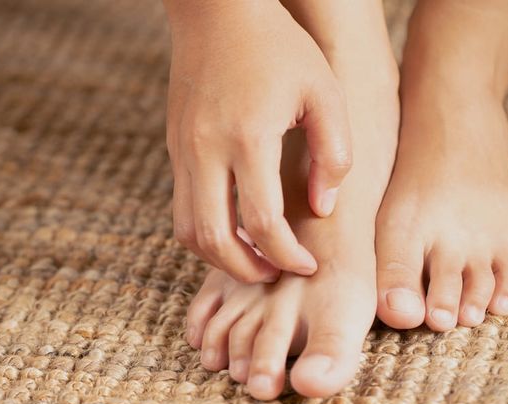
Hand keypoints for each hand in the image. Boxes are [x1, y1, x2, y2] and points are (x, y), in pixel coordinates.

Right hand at [165, 0, 351, 282]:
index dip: (287, 255)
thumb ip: (332, 153)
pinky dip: (206, 231)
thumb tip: (321, 208)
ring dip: (219, 256)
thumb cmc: (278, 46)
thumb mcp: (323, 91)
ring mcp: (183, 151)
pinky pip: (182, 207)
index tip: (307, 264)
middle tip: (276, 274)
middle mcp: (205, 150)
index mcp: (248, 136)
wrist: (216, 11)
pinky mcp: (175, 149)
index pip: (262, 222)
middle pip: (212, 239)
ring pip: (187, 230)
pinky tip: (235, 226)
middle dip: (246, 270)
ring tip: (254, 258)